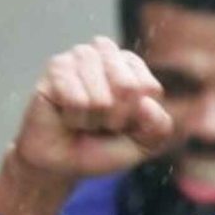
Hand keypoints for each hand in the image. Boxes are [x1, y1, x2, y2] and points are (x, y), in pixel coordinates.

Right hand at [0, 36, 172, 214]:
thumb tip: (146, 105)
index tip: (122, 122)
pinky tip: (65, 115)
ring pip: (101, 98)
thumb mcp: (143, 144)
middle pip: (128, 87)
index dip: (136, 116)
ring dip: (92, 120)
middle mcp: (106, 51)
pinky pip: (76, 101)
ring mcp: (79, 55)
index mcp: (133, 63)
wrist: (62, 162)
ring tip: (83, 118)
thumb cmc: (103, 146)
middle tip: (101, 122)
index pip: (149, 88)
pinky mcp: (56, 67)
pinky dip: (74, 118)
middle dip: (116, 117)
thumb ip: (159, 127)